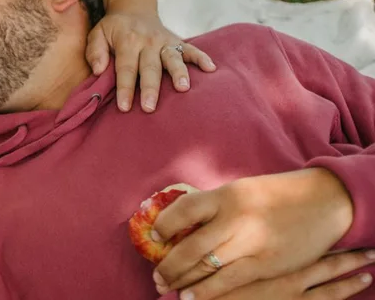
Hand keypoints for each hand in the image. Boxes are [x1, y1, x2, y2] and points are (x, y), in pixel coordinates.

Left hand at [86, 5, 214, 112]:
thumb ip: (94, 51)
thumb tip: (97, 70)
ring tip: (183, 88)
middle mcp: (148, 41)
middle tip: (149, 107)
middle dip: (150, 88)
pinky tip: (211, 69)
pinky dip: (202, 58)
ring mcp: (165, 41)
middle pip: (150, 67)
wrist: (133, 8)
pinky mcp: (177, 41)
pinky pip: (192, 48)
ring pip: (173, 58)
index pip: (125, 67)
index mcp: (127, 41)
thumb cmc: (113, 28)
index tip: (124, 107)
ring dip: (178, 73)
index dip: (125, 88)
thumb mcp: (97, 33)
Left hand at [152, 168, 355, 298]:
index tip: (154, 235)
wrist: (325, 202)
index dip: (164, 224)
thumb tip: (179, 224)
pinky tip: (191, 297)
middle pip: (191, 247)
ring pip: (207, 268)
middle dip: (168, 264)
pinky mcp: (267, 264)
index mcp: (226, 195)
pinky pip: (230, 282)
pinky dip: (207, 292)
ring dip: (182, 281)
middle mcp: (236, 219)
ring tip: (166, 288)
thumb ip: (213, 207)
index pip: (184, 210)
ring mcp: (252, 243)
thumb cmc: (275, 195)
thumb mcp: (240, 190)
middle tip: (156, 275)